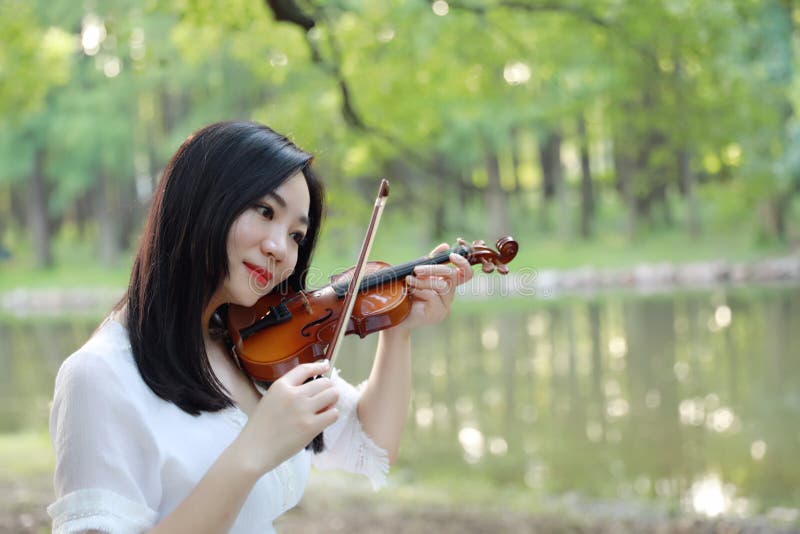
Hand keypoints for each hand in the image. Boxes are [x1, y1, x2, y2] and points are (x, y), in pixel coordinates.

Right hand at [234, 360, 337, 475]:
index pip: (305, 368)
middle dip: (328, 388)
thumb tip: (314, 388)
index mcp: (280, 386)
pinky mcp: (310, 427)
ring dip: (332, 400)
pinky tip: (324, 419)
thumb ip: (288, 391)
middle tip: (325, 397)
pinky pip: (333, 414)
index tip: (326, 366)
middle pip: (324, 382)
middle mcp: (293, 395)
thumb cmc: (260, 428)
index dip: (318, 366)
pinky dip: (332, 415)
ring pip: (332, 394)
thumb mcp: (269, 399)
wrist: (253, 451)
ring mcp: (303, 410)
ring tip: (326, 407)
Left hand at [396, 243, 473, 331]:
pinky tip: (410, 289)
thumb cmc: (407, 293)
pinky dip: (420, 289)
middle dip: (434, 269)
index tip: (451, 256)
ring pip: (442, 286)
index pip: (466, 274)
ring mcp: (445, 306)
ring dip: (423, 280)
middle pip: (452, 276)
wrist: (395, 316)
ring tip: (409, 280)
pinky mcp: (437, 314)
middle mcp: (449, 295)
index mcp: (447, 284)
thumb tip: (445, 245)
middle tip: (417, 269)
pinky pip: (433, 296)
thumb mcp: (419, 274)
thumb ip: (432, 261)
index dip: (463, 264)